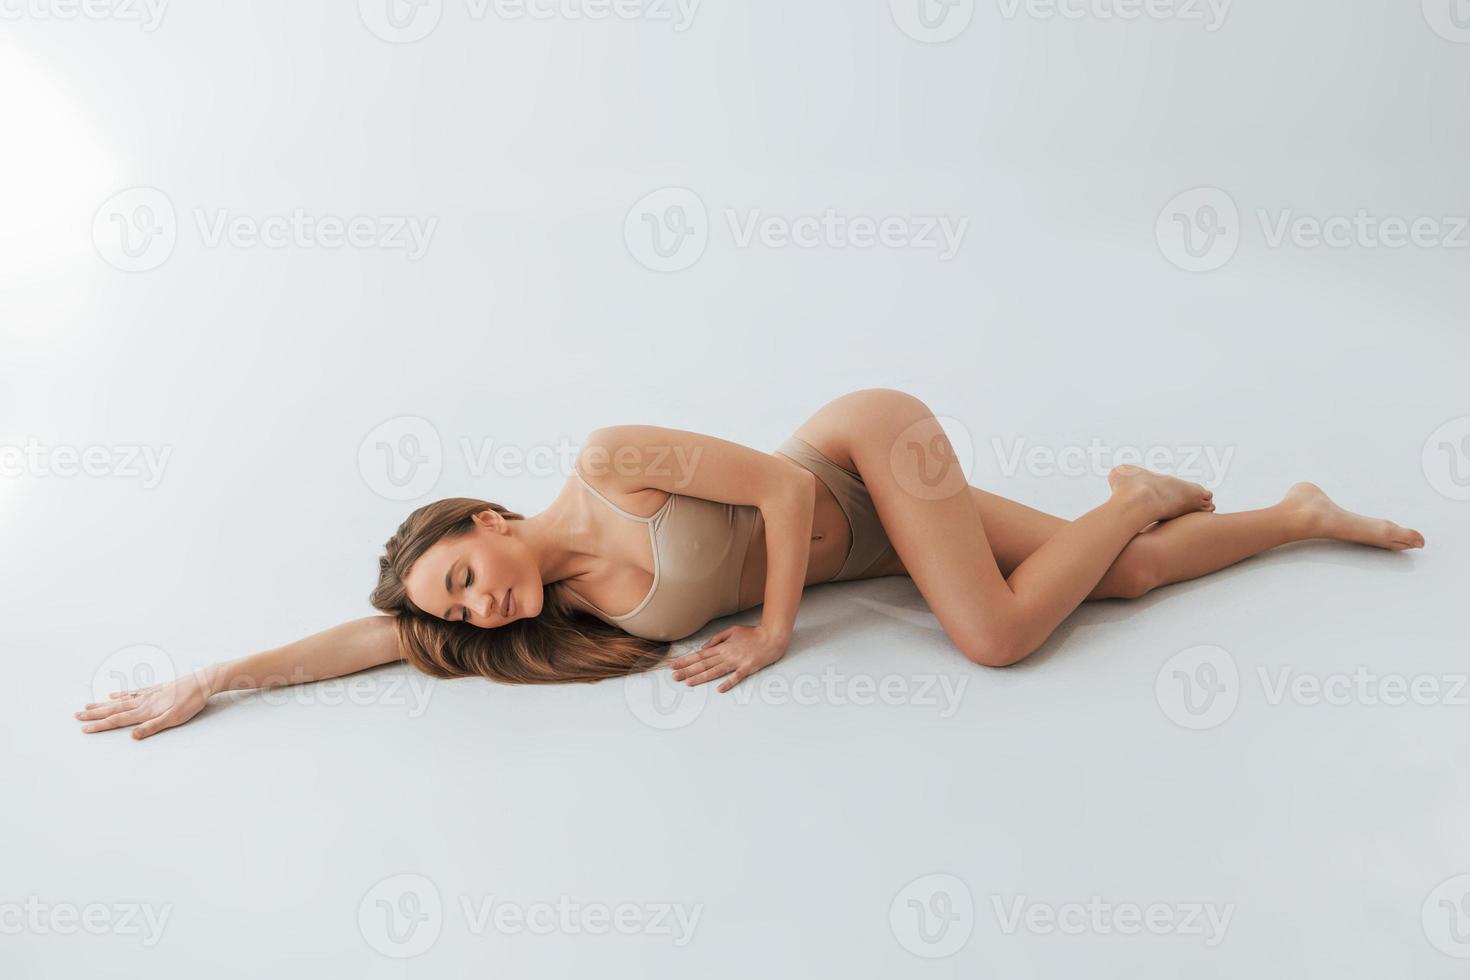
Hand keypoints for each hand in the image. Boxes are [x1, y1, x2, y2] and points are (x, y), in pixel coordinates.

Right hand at [75, 670, 214, 740]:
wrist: (204, 681)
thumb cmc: (191, 702)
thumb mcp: (175, 718)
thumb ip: (153, 727)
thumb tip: (131, 736)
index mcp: (145, 710)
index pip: (118, 720)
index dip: (100, 725)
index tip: (83, 728)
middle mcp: (143, 701)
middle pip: (114, 709)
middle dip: (94, 714)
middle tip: (76, 715)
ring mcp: (148, 694)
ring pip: (119, 701)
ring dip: (102, 704)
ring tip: (87, 706)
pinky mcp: (155, 689)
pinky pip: (132, 692)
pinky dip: (120, 694)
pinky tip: (112, 694)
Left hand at [669, 624, 788, 692]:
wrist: (771, 636)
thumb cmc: (753, 634)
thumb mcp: (732, 631)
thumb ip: (717, 639)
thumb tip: (703, 648)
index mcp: (722, 647)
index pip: (700, 655)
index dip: (686, 660)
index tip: (674, 665)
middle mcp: (727, 654)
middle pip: (704, 664)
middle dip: (687, 670)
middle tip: (674, 677)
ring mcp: (737, 662)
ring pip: (715, 671)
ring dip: (701, 677)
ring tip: (688, 683)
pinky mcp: (748, 668)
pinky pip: (736, 677)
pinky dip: (728, 683)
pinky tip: (719, 689)